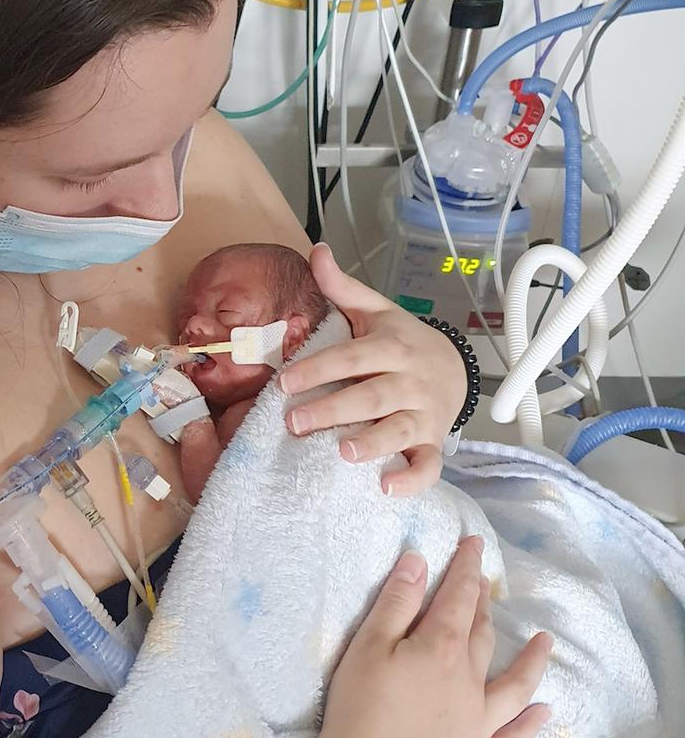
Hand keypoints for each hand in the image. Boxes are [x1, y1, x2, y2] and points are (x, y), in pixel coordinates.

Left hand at [279, 244, 466, 494]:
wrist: (454, 367)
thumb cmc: (400, 342)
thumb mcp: (374, 311)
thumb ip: (342, 287)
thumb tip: (316, 250)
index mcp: (391, 347)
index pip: (351, 357)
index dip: (318, 368)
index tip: (284, 382)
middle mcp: (409, 381)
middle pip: (371, 396)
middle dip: (333, 409)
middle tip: (293, 423)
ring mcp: (424, 415)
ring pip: (399, 430)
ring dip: (372, 443)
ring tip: (341, 451)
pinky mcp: (432, 443)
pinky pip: (428, 465)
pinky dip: (412, 479)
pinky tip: (385, 488)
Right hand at [310, 538, 551, 737]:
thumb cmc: (359, 709)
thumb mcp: (368, 646)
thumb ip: (396, 602)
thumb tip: (420, 561)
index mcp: (440, 648)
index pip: (458, 597)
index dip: (466, 568)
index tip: (474, 544)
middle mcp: (468, 681)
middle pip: (482, 633)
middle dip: (483, 604)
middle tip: (485, 582)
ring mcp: (477, 722)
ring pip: (513, 684)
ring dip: (531, 661)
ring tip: (546, 642)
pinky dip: (530, 724)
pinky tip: (544, 712)